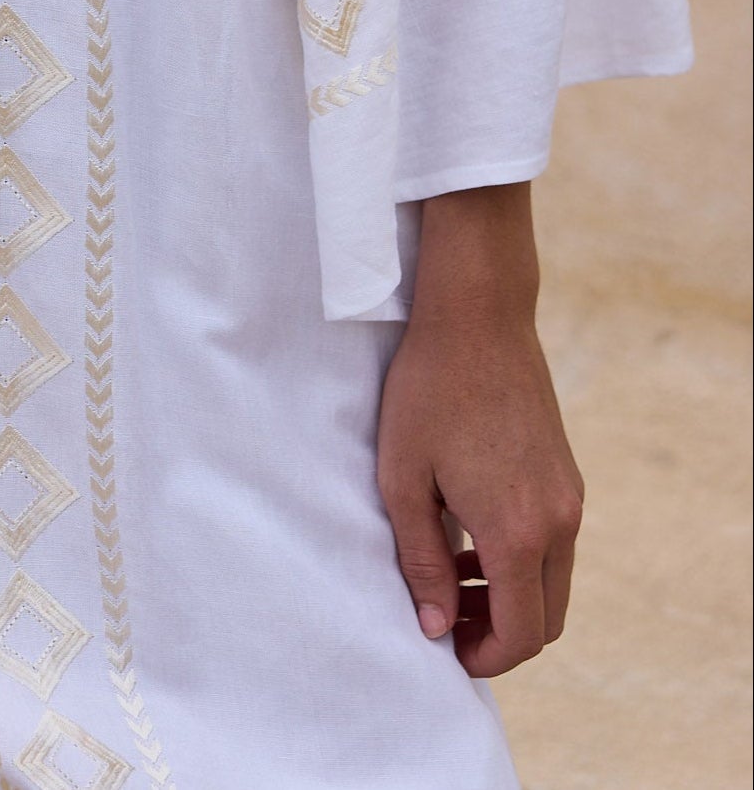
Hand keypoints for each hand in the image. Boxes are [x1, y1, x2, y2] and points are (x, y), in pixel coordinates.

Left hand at [377, 185, 583, 676]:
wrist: (477, 315)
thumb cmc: (429, 390)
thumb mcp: (404, 479)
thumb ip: (420, 561)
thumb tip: (432, 627)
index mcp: (518, 532)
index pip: (520, 633)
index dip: (484, 658)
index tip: (444, 650)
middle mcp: (558, 522)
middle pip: (547, 619)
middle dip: (499, 634)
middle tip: (445, 619)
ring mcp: (570, 497)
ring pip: (553, 582)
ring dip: (509, 596)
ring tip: (450, 576)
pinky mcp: (567, 474)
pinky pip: (554, 543)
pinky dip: (521, 560)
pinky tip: (470, 532)